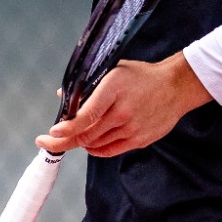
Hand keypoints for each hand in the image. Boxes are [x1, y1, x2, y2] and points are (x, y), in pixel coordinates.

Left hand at [37, 52, 212, 156]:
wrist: (176, 87)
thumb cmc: (141, 76)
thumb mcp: (113, 70)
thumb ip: (87, 84)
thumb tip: (62, 95)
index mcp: (113, 88)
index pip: (86, 115)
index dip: (67, 128)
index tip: (52, 132)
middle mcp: (122, 111)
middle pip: (87, 134)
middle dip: (63, 140)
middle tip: (46, 140)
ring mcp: (132, 128)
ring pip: (95, 144)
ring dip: (79, 142)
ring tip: (69, 136)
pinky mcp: (139, 140)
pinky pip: (109, 150)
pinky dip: (94, 148)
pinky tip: (87, 142)